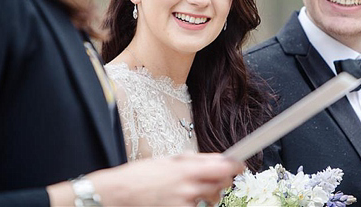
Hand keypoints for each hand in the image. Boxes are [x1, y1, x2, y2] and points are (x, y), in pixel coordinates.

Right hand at [91, 152, 243, 205]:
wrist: (120, 194)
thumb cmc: (141, 175)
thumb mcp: (169, 160)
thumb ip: (193, 160)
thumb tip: (214, 159)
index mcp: (186, 169)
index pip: (222, 166)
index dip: (235, 165)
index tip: (240, 165)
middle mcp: (188, 188)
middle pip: (221, 183)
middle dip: (222, 179)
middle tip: (217, 177)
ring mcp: (185, 203)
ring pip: (211, 197)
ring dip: (210, 193)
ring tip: (193, 190)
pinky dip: (195, 203)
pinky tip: (183, 199)